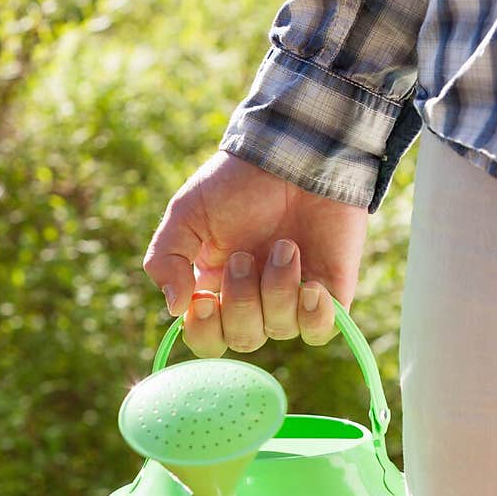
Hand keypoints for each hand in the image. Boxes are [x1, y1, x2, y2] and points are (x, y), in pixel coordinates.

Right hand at [143, 150, 368, 356]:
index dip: (204, 331)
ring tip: (286, 245)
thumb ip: (166, 258)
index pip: (206, 339)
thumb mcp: (188, 213)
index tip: (203, 300)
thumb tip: (175, 308)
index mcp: (216, 288)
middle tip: (245, 256)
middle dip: (241, 299)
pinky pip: (319, 332)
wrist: (299, 156)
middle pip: (243, 340)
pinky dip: (313, 314)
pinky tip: (312, 286)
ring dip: (277, 287)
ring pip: (279, 330)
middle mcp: (254, 301)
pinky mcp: (330, 295)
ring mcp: (292, 300)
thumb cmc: (240, 182)